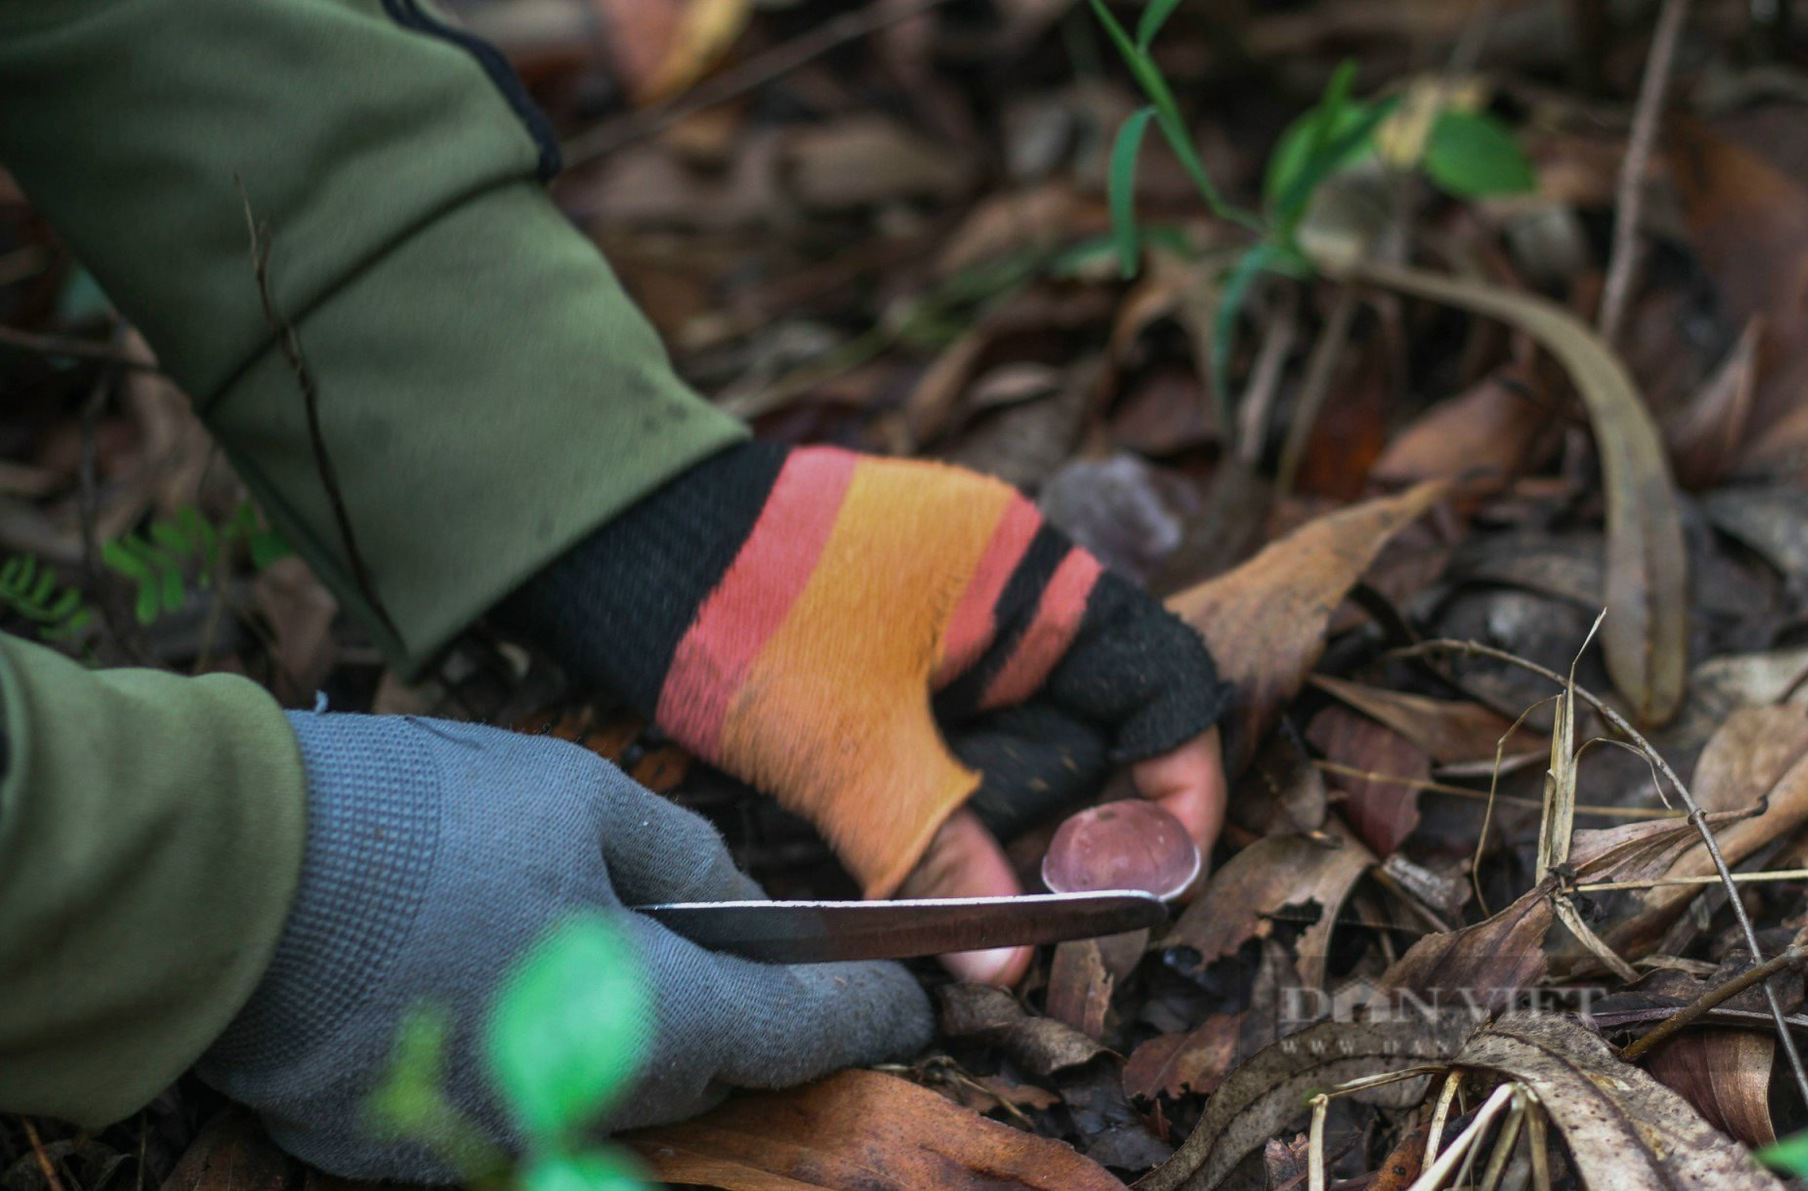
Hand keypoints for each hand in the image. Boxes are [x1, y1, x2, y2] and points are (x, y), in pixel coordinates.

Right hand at [197, 711, 930, 1182]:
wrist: (220, 879)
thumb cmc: (413, 823)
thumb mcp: (578, 800)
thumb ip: (687, 862)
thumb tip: (740, 905)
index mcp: (643, 1019)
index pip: (795, 1031)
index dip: (867, 1014)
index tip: (913, 1006)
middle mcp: (580, 1108)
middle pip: (707, 1068)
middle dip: (748, 1016)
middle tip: (765, 958)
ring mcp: (491, 1144)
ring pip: (613, 1093)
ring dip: (639, 1035)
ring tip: (615, 950)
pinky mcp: (410, 1152)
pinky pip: (520, 1107)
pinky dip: (544, 1055)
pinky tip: (515, 984)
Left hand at [498, 444, 1229, 983]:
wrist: (611, 539)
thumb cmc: (738, 609)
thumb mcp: (845, 744)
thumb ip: (934, 847)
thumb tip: (1010, 964)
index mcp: (1030, 576)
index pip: (1163, 685)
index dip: (1175, 788)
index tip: (1148, 882)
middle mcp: (1008, 588)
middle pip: (1096, 727)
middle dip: (1074, 826)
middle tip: (1030, 910)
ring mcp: (949, 615)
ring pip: (1021, 741)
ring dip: (1000, 821)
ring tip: (961, 891)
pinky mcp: (892, 646)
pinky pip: (957, 734)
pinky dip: (946, 795)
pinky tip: (907, 846)